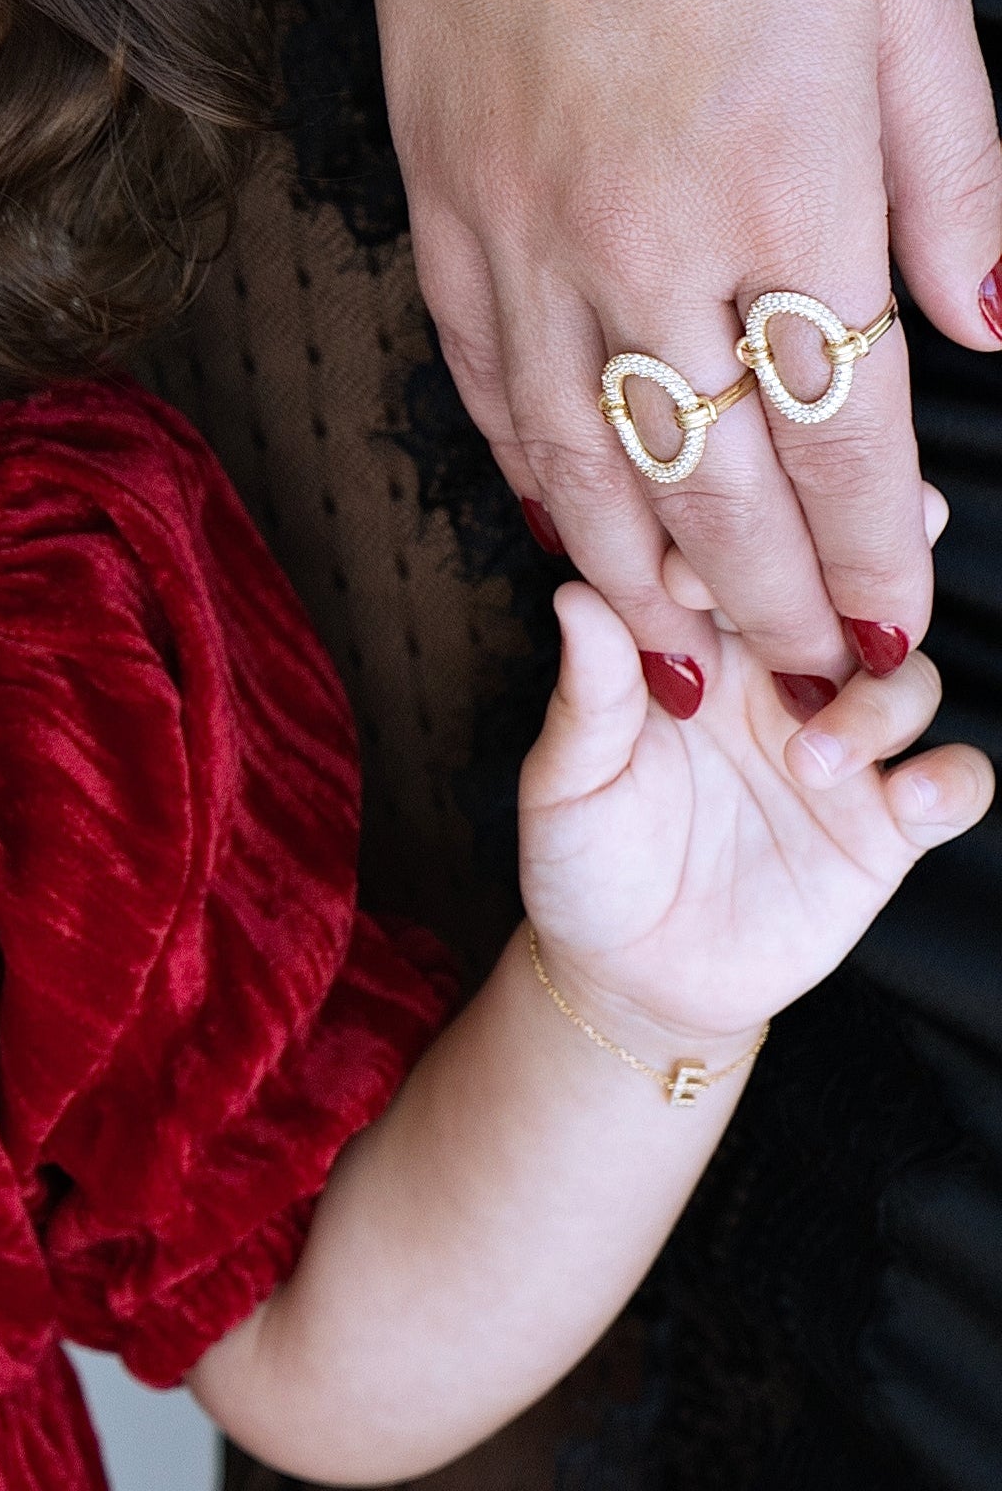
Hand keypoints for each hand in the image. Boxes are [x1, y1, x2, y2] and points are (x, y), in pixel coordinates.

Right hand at [357, 0, 1001, 685]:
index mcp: (786, 183)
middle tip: (803, 677)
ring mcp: (518, 221)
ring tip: (677, 658)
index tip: (901, 626)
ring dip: (636, 577)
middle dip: (771, 606)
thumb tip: (981, 330)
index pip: (845, 437)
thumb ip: (956, 175)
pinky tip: (555, 516)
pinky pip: (477, 372)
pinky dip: (523, 464)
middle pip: (711, 484)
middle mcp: (641, 235)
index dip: (879, 555)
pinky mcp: (434, 189)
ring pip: (578, 456)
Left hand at [517, 578, 992, 1056]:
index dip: (730, 548)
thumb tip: (574, 594)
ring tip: (812, 755)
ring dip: (882, 697)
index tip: (691, 573)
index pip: (736, 563)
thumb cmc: (585, 859)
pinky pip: (954, 782)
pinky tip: (909, 797)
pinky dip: (952, 779)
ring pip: (908, 677)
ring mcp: (840, 749)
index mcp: (697, 648)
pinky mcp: (884, 827)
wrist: (631, 974)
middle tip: (838, 583)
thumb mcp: (566, 779)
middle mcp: (777, 683)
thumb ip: (588, 695)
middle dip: (860, 567)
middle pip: (846, 597)